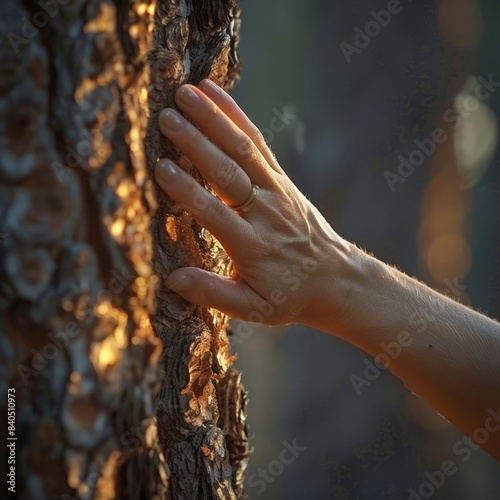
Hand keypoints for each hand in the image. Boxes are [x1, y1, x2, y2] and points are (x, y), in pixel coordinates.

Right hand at [154, 80, 357, 328]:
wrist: (335, 279)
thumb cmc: (289, 296)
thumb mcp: (252, 308)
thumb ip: (212, 293)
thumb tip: (171, 280)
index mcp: (252, 246)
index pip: (214, 212)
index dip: (187, 190)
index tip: (161, 166)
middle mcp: (265, 212)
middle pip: (228, 172)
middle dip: (196, 142)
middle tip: (165, 117)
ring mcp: (277, 190)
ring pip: (244, 149)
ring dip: (215, 118)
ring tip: (186, 92)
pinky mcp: (282, 179)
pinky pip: (259, 143)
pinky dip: (237, 116)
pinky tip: (215, 93)